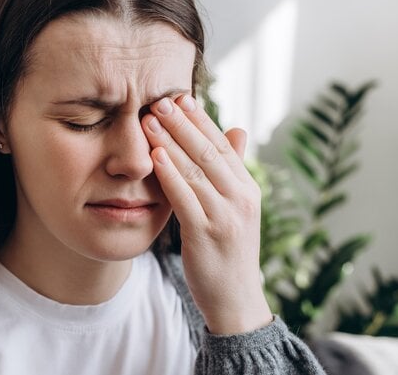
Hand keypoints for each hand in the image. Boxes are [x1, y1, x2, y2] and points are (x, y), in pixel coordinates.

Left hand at [142, 94, 272, 334]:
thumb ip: (232, 170)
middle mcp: (241, 198)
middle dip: (183, 123)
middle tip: (160, 99)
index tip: (181, 97)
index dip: (201, 120)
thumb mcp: (236, 208)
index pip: (222, 145)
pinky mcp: (207, 234)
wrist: (236, 300)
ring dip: (171, 141)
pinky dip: (170, 174)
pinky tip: (155, 156)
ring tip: (150, 118)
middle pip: (208, 151)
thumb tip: (236, 129)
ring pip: (196, 170)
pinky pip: (186, 198)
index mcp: (247, 188)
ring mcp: (226, 216)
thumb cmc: (229, 251)